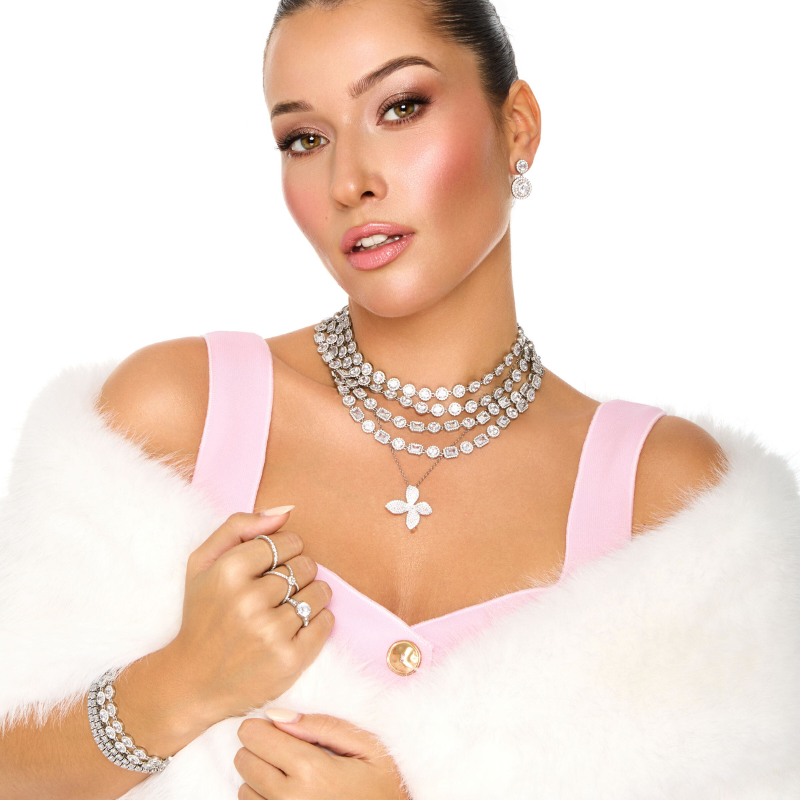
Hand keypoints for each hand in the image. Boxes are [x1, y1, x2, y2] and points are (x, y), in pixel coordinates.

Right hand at [165, 509, 334, 727]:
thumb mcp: (203, 563)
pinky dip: (320, 620)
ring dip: (311, 596)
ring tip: (287, 608)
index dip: (284, 551)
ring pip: (319, 592)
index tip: (272, 565)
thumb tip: (286, 512)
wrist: (193, 681)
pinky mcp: (289, 660)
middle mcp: (248, 601)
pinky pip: (326, 622)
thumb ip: (240, 527)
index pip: (286, 541)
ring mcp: (270, 632)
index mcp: (228, 572)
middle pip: (305, 566)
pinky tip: (297, 627)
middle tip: (277, 591)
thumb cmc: (203, 614)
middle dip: (298, 573)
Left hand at [235, 711, 409, 799]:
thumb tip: (276, 715)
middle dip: (261, 748)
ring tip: (290, 775)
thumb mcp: (365, 746)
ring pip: (244, 788)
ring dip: (260, 777)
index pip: (254, 736)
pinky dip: (262, 799)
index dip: (262, 726)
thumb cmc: (382, 786)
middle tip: (287, 749)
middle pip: (244, 760)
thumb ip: (321, 726)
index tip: (278, 728)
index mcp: (311, 770)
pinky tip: (287, 794)